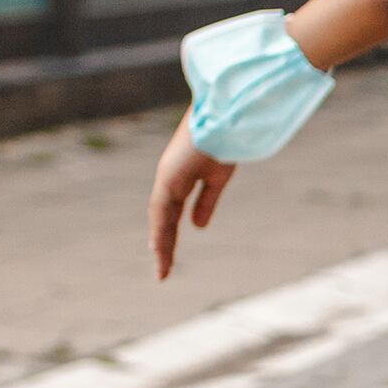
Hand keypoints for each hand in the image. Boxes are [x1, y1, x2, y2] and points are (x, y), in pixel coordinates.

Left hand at [147, 120, 235, 280]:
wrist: (227, 116)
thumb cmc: (227, 138)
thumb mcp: (218, 178)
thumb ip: (207, 201)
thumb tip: (198, 226)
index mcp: (180, 176)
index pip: (170, 211)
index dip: (168, 234)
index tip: (166, 254)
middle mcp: (169, 177)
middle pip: (162, 218)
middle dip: (163, 245)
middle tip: (162, 272)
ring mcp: (168, 176)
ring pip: (160, 217)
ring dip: (161, 244)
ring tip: (162, 270)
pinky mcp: (170, 176)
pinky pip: (163, 208)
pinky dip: (161, 230)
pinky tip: (159, 247)